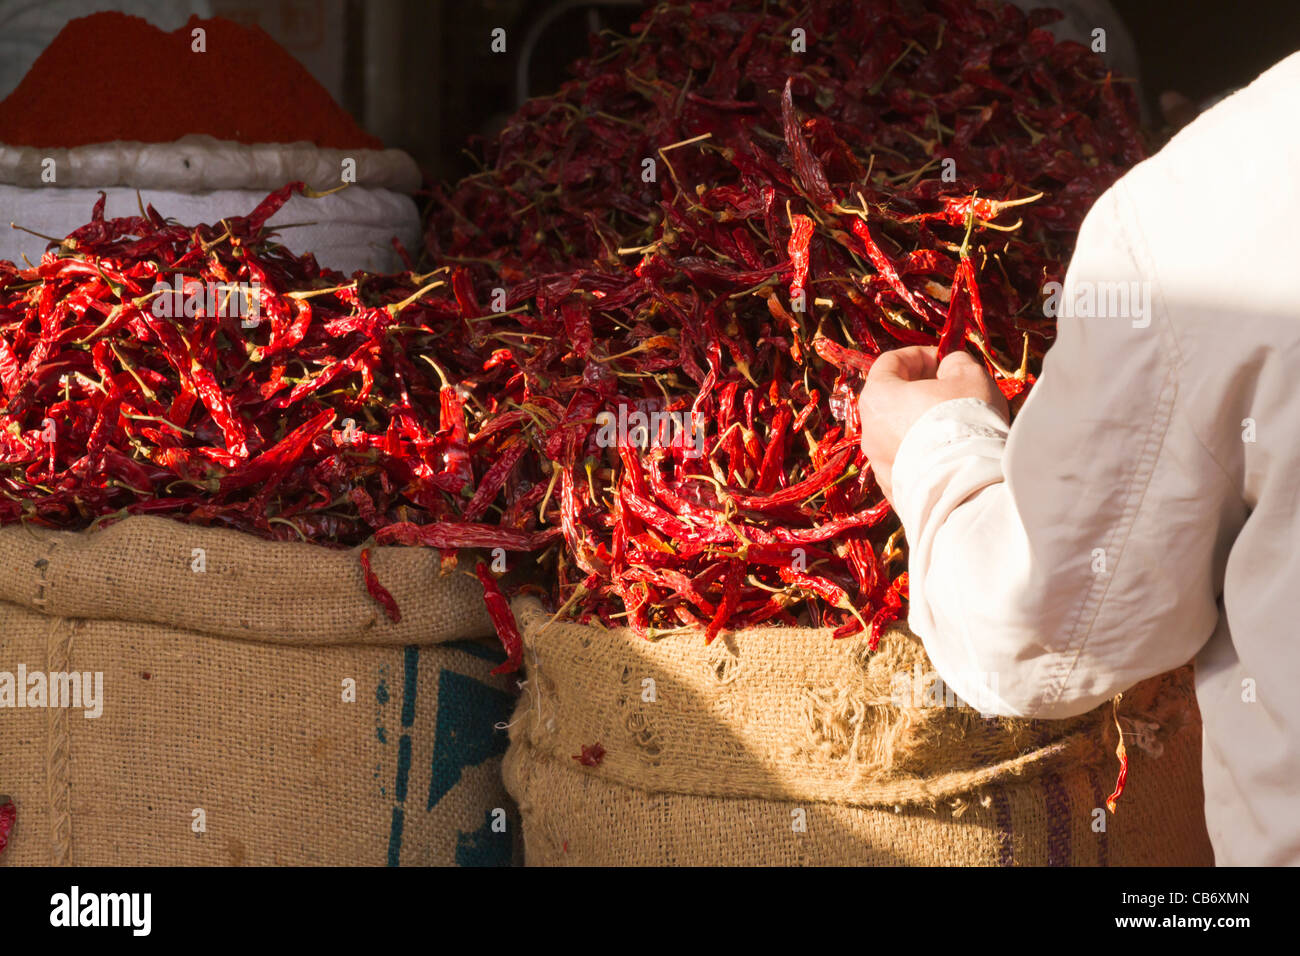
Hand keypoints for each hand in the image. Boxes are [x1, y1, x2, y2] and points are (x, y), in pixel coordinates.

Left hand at [858, 347, 1007, 505]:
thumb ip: (955, 363)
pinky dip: (924, 456)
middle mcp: (870, 432)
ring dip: (922, 425)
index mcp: (878, 397)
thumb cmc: (965, 421)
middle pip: (891, 401)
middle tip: (950, 391)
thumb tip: (949, 367)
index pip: (889, 363)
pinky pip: (908, 465)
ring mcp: (879, 465)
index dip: (918, 356)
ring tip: (955, 426)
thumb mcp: (969, 376)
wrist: (968, 486)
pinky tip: (951, 457)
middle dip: (920, 391)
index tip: (942, 360)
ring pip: (898, 436)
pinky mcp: (894, 490)